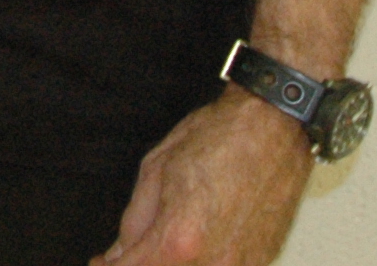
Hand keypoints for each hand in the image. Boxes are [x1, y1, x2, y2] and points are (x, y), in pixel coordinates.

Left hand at [94, 90, 312, 265]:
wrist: (275, 124)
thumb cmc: (221, 137)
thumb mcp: (157, 169)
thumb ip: (135, 220)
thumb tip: (120, 252)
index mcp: (179, 240)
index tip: (101, 263)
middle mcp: (213, 263)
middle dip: (142, 263)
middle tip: (130, 252)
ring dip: (173, 262)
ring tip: (169, 238)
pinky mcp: (261, 262)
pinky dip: (203, 261)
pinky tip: (198, 241)